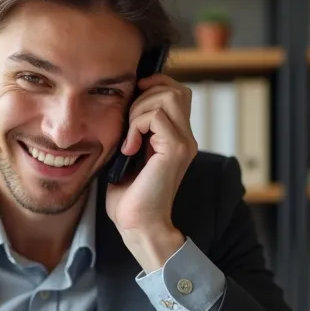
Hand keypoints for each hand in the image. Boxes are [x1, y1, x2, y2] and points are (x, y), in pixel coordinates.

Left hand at [105, 74, 195, 270]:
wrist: (138, 223)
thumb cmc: (129, 195)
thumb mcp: (129, 153)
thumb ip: (134, 129)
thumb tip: (123, 103)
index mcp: (177, 137)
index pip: (176, 92)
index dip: (154, 86)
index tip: (131, 101)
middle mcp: (186, 138)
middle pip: (176, 90)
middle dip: (145, 96)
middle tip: (129, 122)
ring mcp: (184, 143)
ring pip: (167, 97)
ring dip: (139, 111)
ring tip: (129, 137)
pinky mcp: (176, 150)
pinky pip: (156, 117)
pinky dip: (136, 127)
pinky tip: (129, 149)